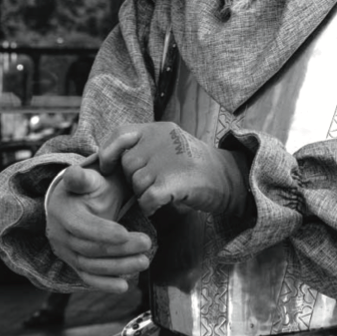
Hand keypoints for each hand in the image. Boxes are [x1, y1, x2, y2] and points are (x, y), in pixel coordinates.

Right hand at [46, 161, 151, 292]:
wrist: (76, 203)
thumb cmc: (88, 189)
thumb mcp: (88, 179)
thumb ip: (82, 178)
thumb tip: (74, 174)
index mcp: (63, 213)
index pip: (82, 227)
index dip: (102, 232)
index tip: (125, 233)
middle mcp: (60, 236)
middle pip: (90, 248)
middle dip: (120, 249)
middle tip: (146, 243)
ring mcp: (67, 253)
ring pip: (91, 266)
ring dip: (118, 267)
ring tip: (144, 262)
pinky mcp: (75, 264)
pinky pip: (88, 278)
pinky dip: (105, 285)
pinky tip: (124, 287)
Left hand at [98, 123, 249, 218]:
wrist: (230, 178)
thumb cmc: (195, 166)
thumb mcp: (170, 145)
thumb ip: (143, 146)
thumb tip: (107, 159)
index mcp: (159, 129)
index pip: (120, 133)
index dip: (108, 151)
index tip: (106, 167)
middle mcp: (162, 139)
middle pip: (127, 165)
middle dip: (134, 179)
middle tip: (155, 183)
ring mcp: (168, 159)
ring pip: (136, 184)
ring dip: (144, 194)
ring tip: (164, 192)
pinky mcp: (174, 180)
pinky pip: (147, 198)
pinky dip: (150, 206)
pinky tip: (161, 204)